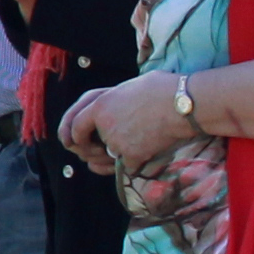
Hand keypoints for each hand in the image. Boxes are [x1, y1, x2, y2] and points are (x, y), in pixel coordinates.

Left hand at [61, 74, 192, 171]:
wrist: (184, 105)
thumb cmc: (162, 89)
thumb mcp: (128, 86)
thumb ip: (111, 99)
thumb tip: (108, 104)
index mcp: (100, 105)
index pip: (74, 124)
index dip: (69, 135)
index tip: (70, 142)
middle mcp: (104, 125)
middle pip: (87, 146)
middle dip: (88, 151)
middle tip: (95, 152)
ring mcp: (118, 143)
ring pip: (107, 157)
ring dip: (111, 159)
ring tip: (126, 149)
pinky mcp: (133, 156)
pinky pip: (127, 167)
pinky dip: (134, 164)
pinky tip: (146, 153)